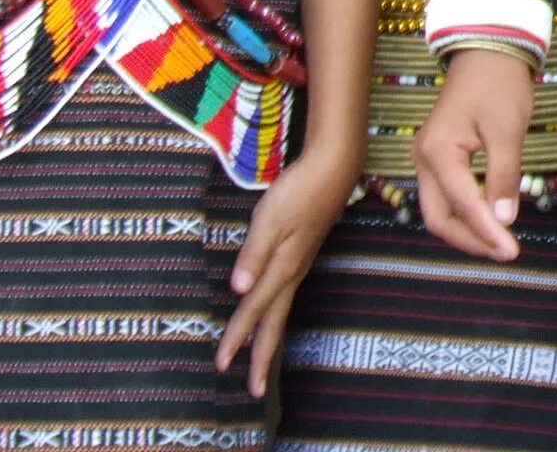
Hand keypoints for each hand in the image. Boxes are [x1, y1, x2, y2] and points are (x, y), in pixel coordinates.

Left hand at [217, 144, 356, 398]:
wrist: (335, 167)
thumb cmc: (299, 190)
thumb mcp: (270, 218)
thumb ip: (254, 254)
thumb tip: (240, 291)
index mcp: (282, 267)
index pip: (254, 310)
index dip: (237, 338)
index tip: (221, 366)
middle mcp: (292, 272)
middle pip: (274, 321)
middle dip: (263, 355)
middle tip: (255, 390)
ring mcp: (299, 263)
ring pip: (280, 310)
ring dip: (268, 338)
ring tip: (260, 361)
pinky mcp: (302, 254)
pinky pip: (284, 295)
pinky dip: (274, 314)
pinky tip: (269, 312)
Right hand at [414, 49, 534, 260]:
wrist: (487, 51)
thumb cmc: (499, 85)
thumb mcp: (508, 130)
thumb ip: (504, 176)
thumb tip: (504, 220)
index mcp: (437, 153)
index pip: (463, 205)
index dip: (487, 232)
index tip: (512, 252)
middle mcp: (423, 160)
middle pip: (440, 217)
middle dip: (471, 239)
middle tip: (505, 252)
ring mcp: (426, 159)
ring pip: (440, 209)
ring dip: (468, 229)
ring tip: (500, 241)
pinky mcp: (437, 157)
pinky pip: (446, 195)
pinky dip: (466, 212)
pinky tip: (489, 219)